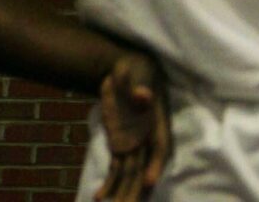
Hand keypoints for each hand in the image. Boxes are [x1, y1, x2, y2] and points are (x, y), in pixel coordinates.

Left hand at [95, 51, 169, 200]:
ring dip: (123, 192)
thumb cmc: (137, 69)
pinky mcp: (119, 144)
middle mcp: (146, 137)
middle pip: (144, 167)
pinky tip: (99, 197)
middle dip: (137, 189)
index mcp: (156, 122)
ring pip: (129, 173)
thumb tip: (142, 97)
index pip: (159, 147)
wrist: (127, 70)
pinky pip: (115, 168)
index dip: (155, 164)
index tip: (149, 181)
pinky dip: (108, 183)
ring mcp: (132, 143)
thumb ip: (141, 86)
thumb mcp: (139, 73)